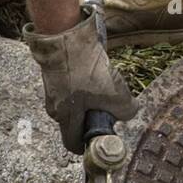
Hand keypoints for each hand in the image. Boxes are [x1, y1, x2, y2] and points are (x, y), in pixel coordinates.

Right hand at [23, 13, 136, 152]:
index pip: (73, 143)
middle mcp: (55, 107)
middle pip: (76, 121)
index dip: (88, 145)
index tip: (101, 138)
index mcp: (66, 118)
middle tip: (109, 105)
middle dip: (94, 116)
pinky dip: (83, 82)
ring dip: (90, 96)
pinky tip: (93, 68)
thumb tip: (129, 113)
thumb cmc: (84, 70)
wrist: (64, 37)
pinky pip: (71, 85)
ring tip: (103, 81)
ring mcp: (53, 89)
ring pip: (74, 101)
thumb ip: (126, 110)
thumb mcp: (115, 93)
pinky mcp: (54, 73)